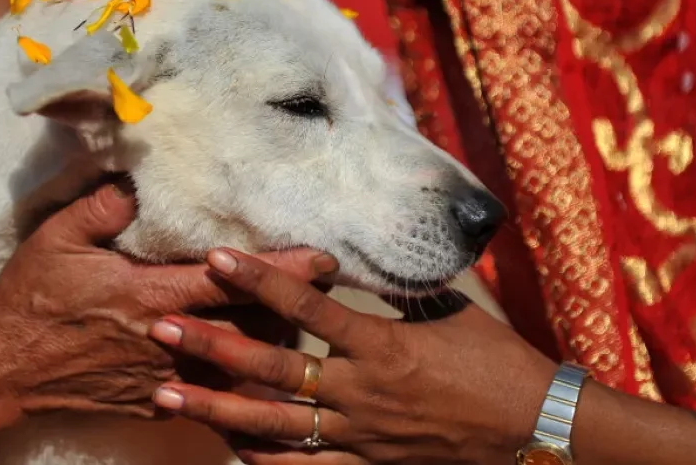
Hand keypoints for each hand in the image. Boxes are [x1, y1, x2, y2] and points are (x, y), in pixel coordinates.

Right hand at [0, 185, 337, 421]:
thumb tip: (138, 183)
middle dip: (293, 308)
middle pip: (251, 328)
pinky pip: (208, 392)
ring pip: (237, 365)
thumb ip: (103, 208)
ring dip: (269, 343)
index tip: (323, 259)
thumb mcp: (57, 239)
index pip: (232, 283)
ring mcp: (164, 377)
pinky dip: (233, 377)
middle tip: (328, 288)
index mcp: (151, 296)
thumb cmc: (30, 300)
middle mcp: (168, 341)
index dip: (282, 271)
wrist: (3, 370)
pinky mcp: (153, 402)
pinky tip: (249, 363)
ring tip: (297, 320)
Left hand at [144, 249, 556, 464]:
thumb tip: (373, 251)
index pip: (307, 307)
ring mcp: (359, 435)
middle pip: (272, 368)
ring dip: (217, 409)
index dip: (259, 279)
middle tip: (159, 326)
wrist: (535, 430)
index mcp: (381, 345)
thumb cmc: (499, 363)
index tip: (217, 257)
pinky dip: (264, 461)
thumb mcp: (454, 312)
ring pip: (274, 424)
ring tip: (167, 394)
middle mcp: (360, 391)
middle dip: (211, 345)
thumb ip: (403, 287)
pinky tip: (228, 450)